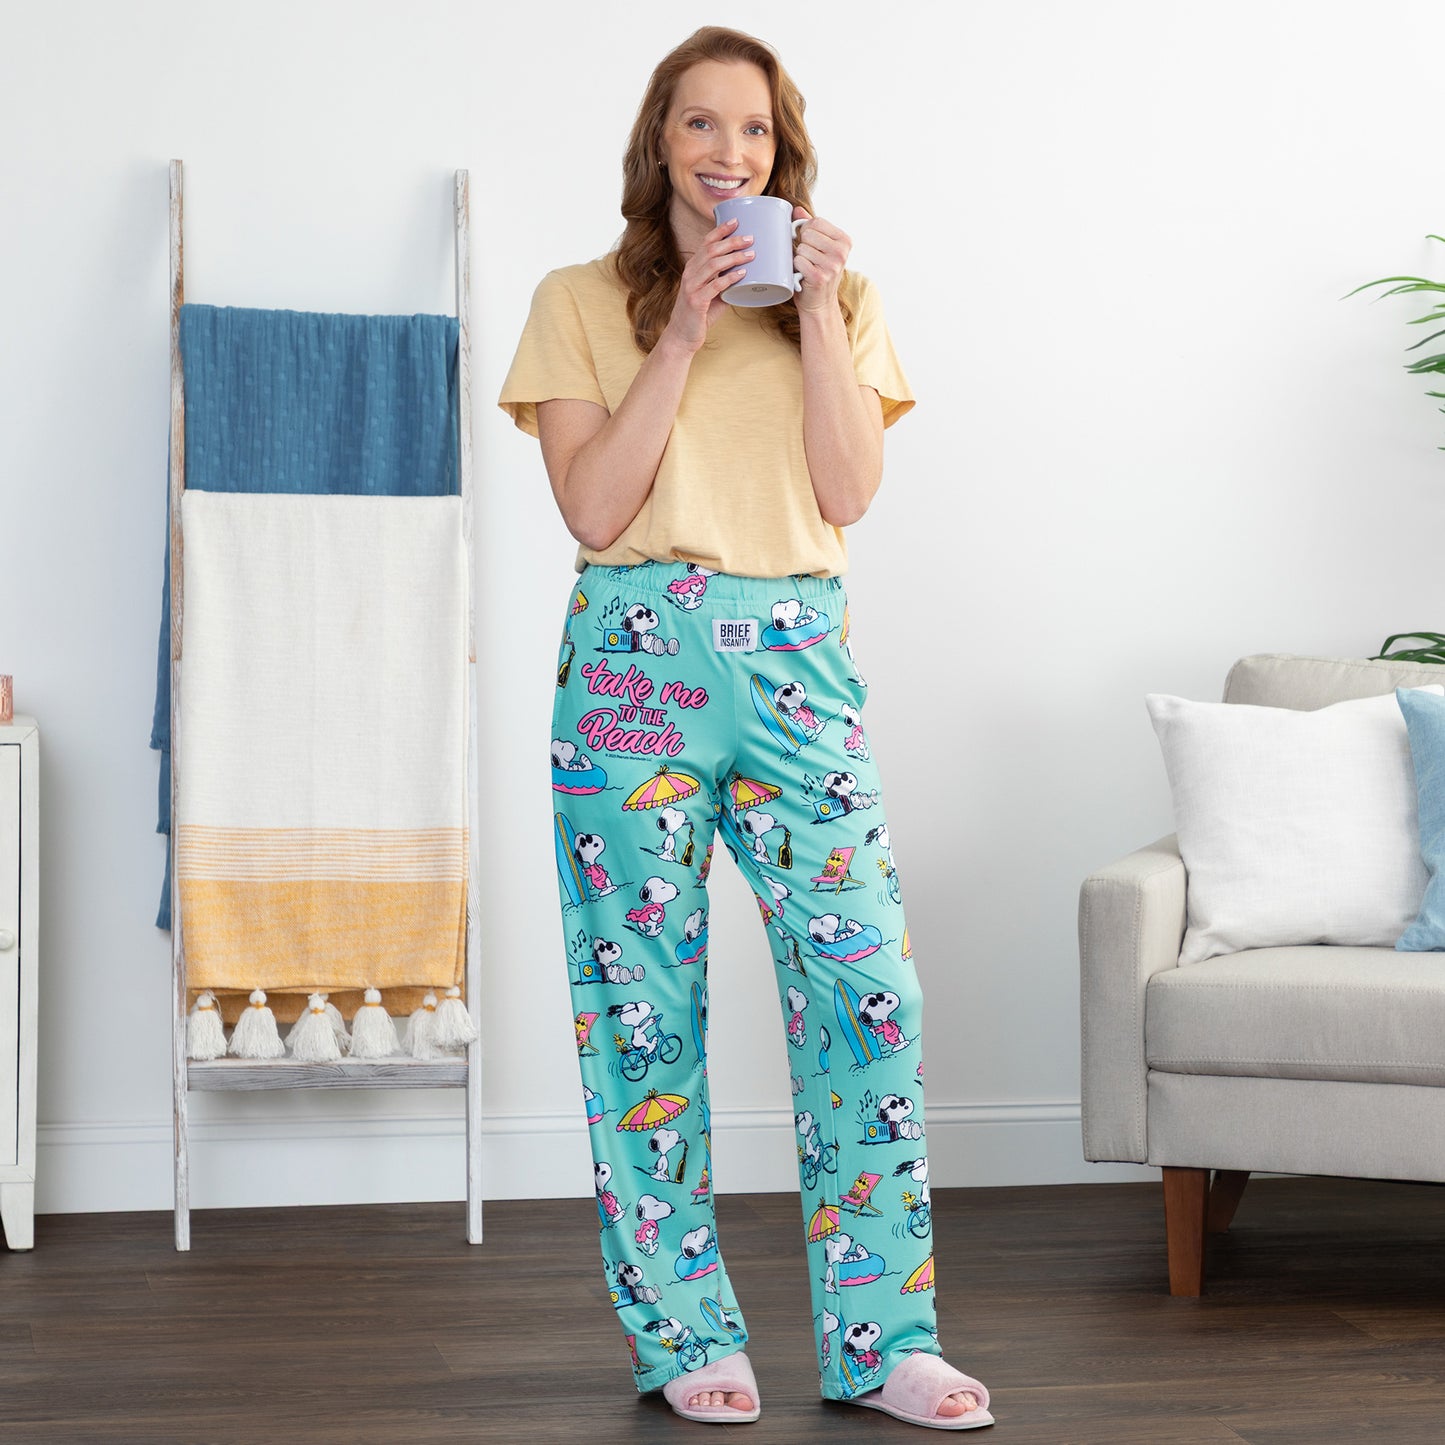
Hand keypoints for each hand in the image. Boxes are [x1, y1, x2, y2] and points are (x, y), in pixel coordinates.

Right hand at [662, 218, 754, 353]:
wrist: (682, 336)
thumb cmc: (699, 314)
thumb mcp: (713, 294)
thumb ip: (726, 283)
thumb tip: (748, 275)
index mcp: (693, 268)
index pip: (706, 243)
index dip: (720, 230)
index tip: (736, 221)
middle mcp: (690, 273)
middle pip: (711, 250)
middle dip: (731, 241)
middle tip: (749, 238)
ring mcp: (692, 286)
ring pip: (713, 264)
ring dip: (734, 257)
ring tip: (751, 254)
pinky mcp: (696, 301)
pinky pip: (715, 286)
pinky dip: (730, 278)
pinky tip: (742, 274)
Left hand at [792, 207, 849, 312]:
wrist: (819, 303)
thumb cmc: (817, 273)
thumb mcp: (819, 248)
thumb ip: (810, 227)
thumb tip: (796, 210)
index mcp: (844, 241)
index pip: (816, 221)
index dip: (806, 230)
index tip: (809, 243)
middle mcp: (841, 252)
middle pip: (807, 233)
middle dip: (802, 245)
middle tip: (809, 259)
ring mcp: (832, 265)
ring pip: (801, 248)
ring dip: (799, 258)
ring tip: (807, 268)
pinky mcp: (820, 277)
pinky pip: (798, 261)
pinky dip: (796, 268)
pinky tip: (803, 275)